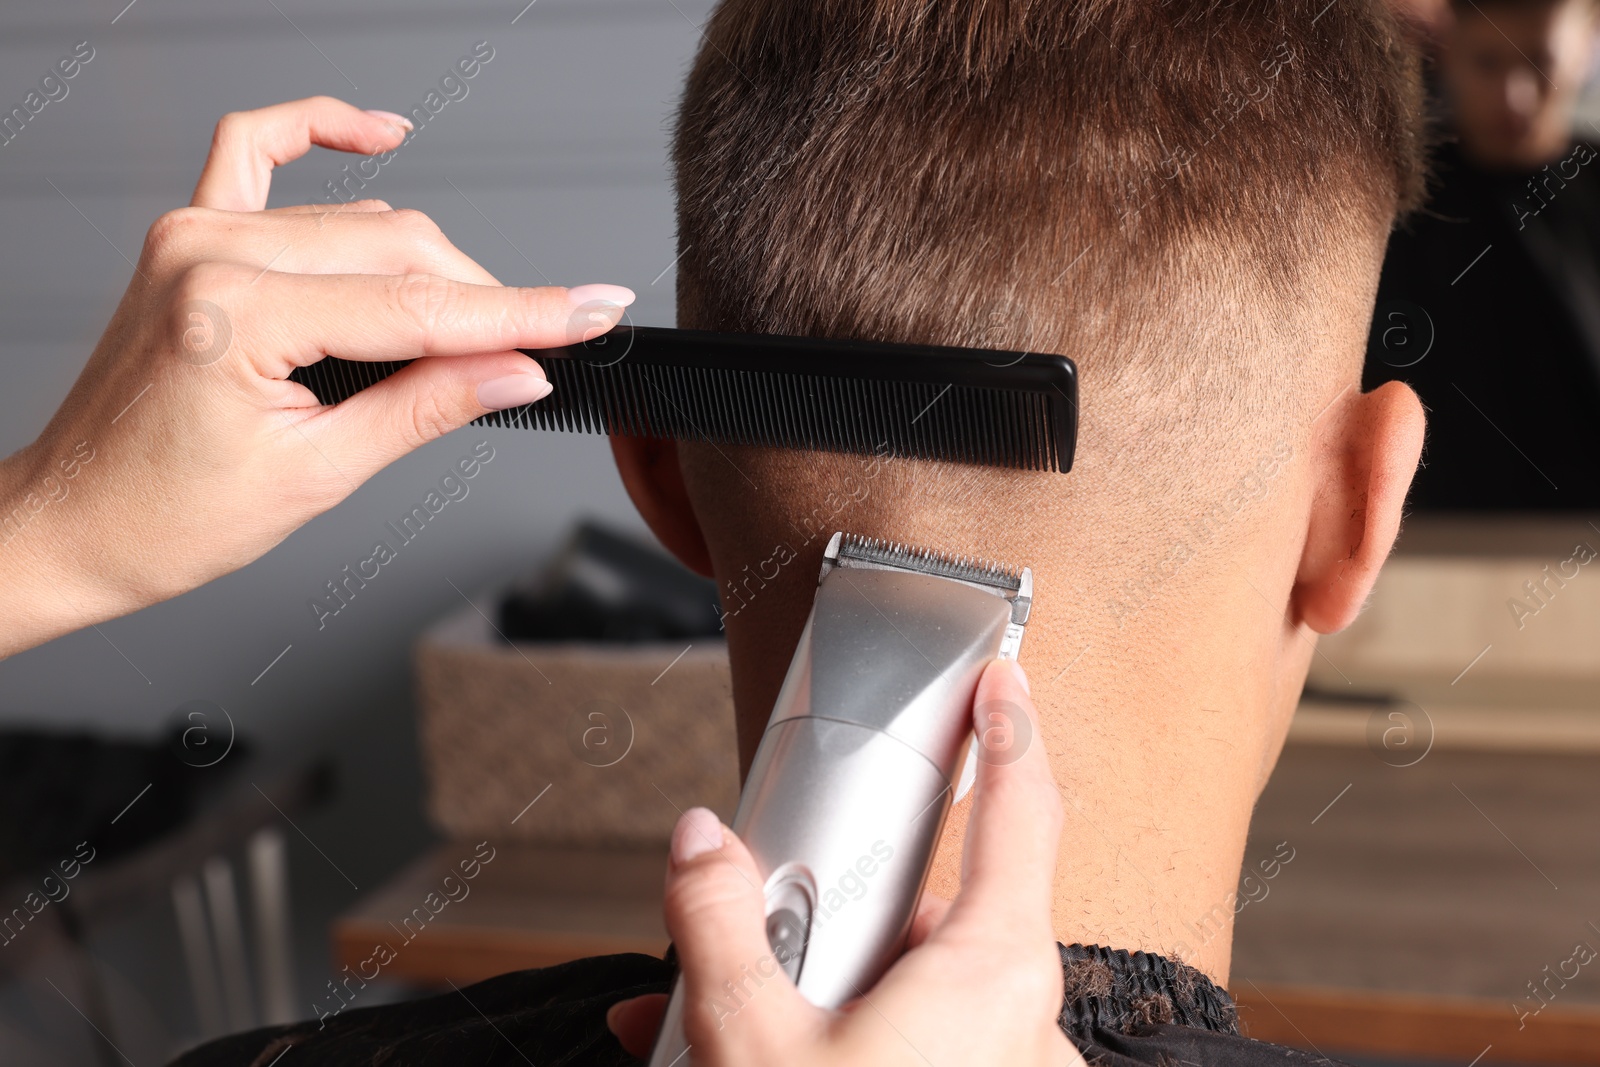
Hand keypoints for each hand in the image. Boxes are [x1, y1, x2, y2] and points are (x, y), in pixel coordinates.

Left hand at [0, 96, 633, 654]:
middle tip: (540, 348)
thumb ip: (428, 406)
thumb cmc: (165, 517)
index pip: (417, 307)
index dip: (521, 314)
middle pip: (399, 250)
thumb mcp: (319, 473)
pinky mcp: (189, 234)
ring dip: (429, 266)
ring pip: (358, 219)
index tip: (592, 310)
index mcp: (237, 313)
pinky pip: (258, 152)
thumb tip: (518, 370)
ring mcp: (196, 233)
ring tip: (468, 329)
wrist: (74, 522)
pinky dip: (322, 135)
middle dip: (482, 301)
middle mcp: (210, 251)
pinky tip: (380, 135)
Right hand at [608, 659, 1081, 1066]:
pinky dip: (834, 1051)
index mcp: (992, 974)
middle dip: (835, 912)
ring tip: (695, 1027)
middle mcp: (1022, 1026)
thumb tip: (703, 841)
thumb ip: (721, 925)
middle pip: (937, 917)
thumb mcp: (748, 1044)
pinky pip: (915, 1056)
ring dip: (809, 1000)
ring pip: (910, 998)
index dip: (1015, 731)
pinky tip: (734, 1063)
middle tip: (755, 912)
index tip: (1008, 678)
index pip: (1025, 811)